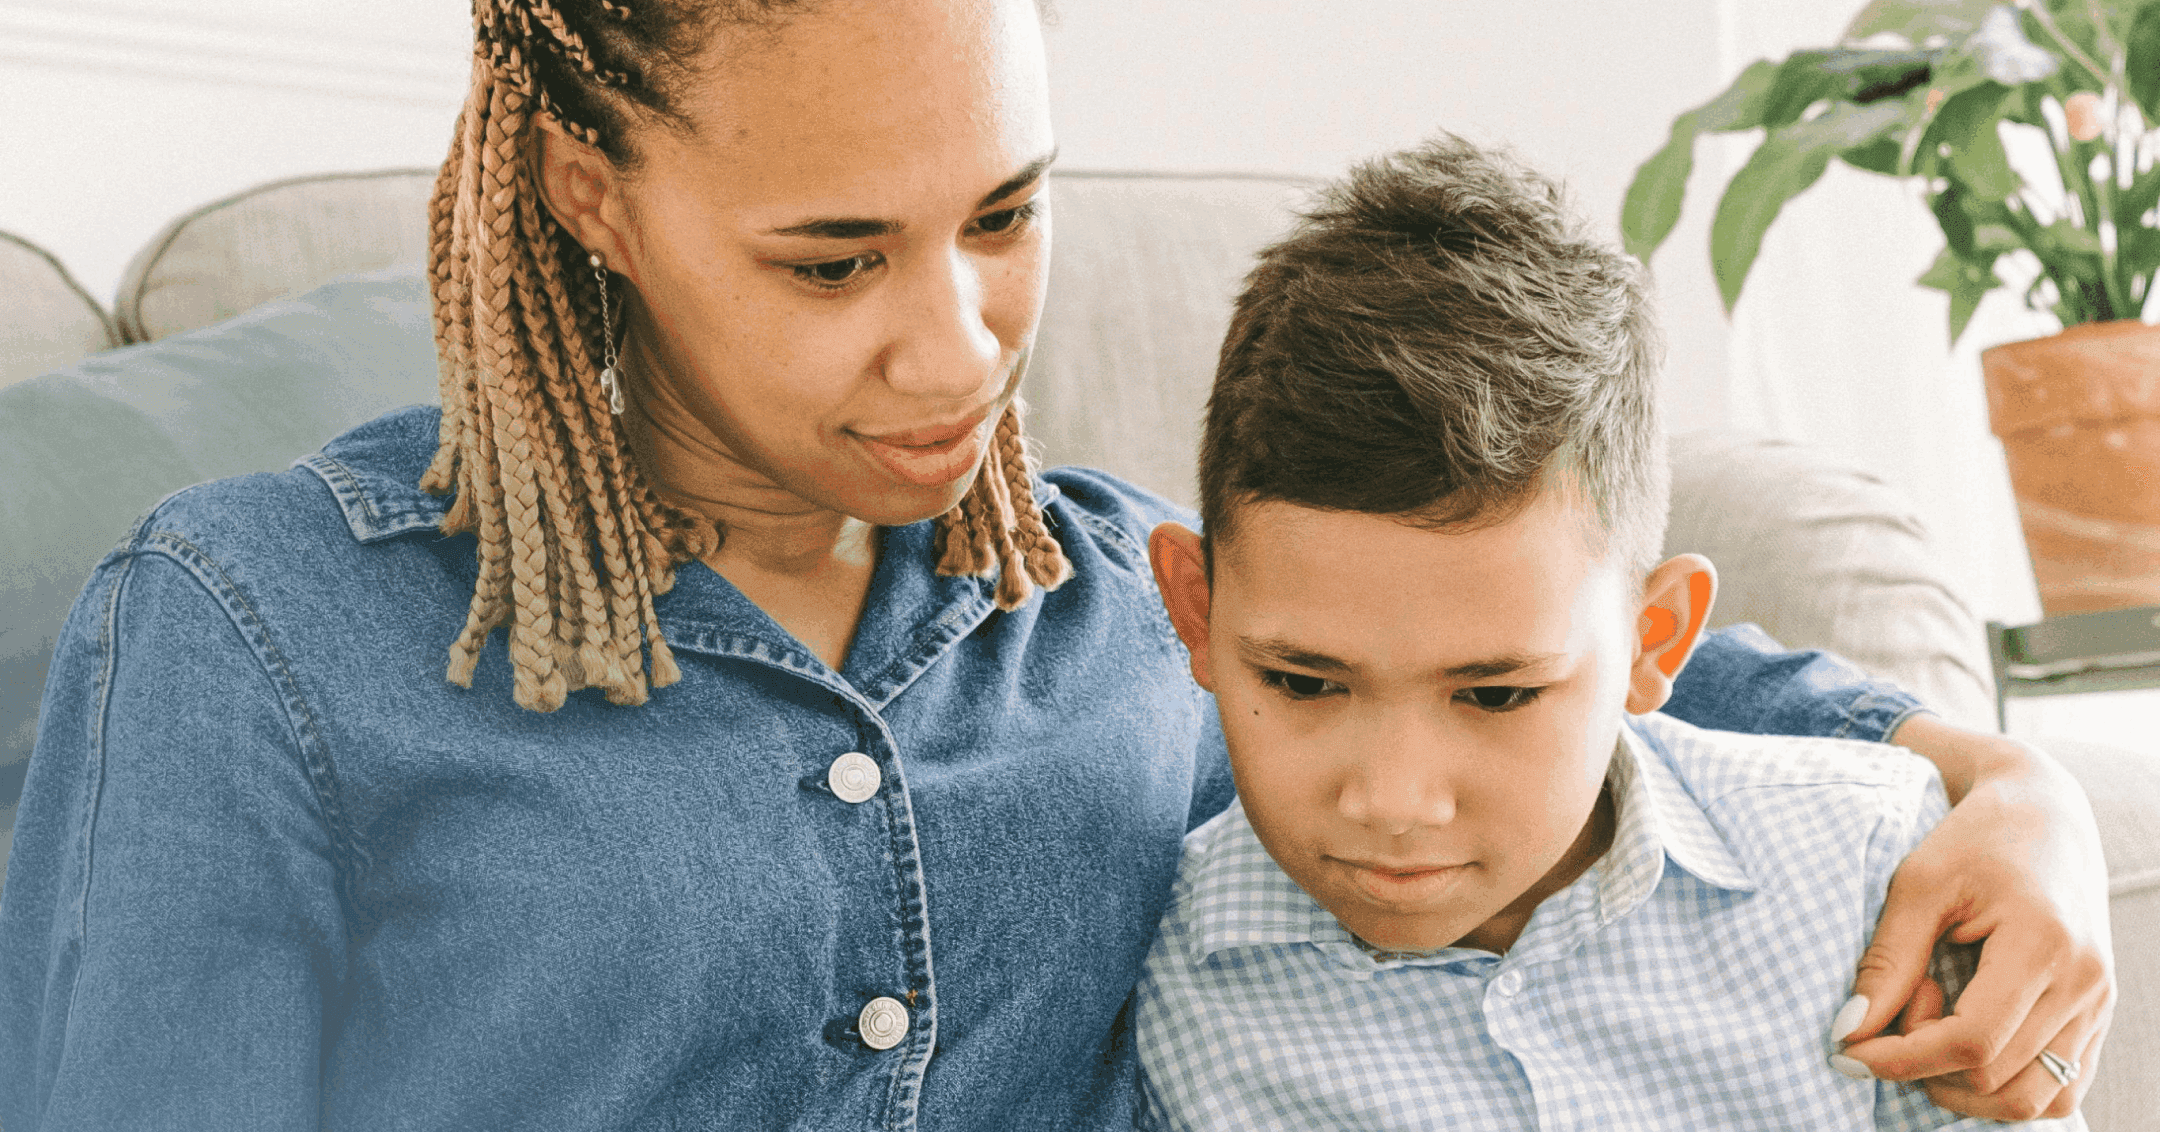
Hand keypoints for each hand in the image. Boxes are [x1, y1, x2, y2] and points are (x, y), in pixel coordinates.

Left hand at [1833, 716, 2112, 1120]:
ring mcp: (2098, 1005)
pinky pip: (2058, 1089)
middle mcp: (2084, 984)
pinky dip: (2003, 1087)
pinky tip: (1961, 1041)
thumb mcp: (1918, 885)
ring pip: (2031, 1100)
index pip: (1974, 1041)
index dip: (1904, 1057)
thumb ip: (1888, 961)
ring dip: (1964, 1085)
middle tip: (1907, 999)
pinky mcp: (2098, 1017)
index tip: (1851, 1050)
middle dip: (1928, 1061)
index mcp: (2044, 944)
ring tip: (1935, 1018)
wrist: (2044, 815)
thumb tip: (1850, 1031)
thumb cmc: (1975, 840)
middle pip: (1996, 1077)